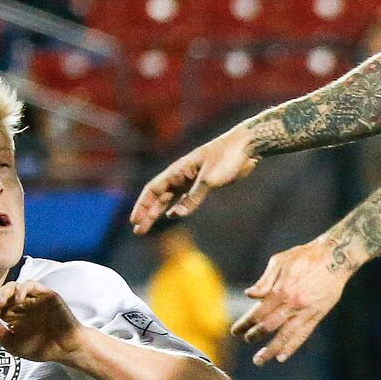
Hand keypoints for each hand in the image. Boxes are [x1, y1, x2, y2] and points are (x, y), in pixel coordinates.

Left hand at [0, 279, 80, 363]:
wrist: (65, 349)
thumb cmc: (41, 348)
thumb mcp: (13, 345)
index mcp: (11, 315)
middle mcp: (20, 305)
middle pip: (0, 294)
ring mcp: (32, 298)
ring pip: (12, 286)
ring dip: (2, 293)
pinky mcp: (44, 294)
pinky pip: (30, 285)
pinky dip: (21, 290)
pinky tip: (17, 300)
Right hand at [130, 124, 256, 232]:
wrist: (246, 147)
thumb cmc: (227, 158)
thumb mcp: (210, 179)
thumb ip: (194, 197)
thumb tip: (177, 215)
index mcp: (178, 170)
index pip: (153, 190)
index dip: (142, 206)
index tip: (134, 221)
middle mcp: (181, 175)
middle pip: (158, 197)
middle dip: (147, 214)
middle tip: (138, 232)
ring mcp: (191, 180)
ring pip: (169, 199)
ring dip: (159, 213)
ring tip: (148, 227)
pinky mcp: (203, 184)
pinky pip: (185, 198)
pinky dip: (177, 208)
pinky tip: (173, 216)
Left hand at [233, 237, 353, 366]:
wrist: (335, 256)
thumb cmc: (304, 256)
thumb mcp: (281, 260)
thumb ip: (264, 280)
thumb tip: (249, 295)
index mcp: (281, 290)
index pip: (258, 312)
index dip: (245, 323)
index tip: (235, 331)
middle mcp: (292, 303)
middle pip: (268, 326)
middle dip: (254, 336)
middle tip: (246, 341)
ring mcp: (305, 311)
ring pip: (285, 335)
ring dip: (270, 349)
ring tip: (259, 360)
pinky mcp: (317, 315)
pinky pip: (303, 334)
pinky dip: (292, 347)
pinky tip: (282, 357)